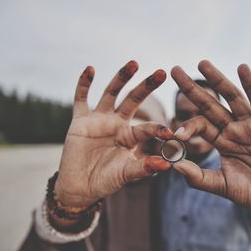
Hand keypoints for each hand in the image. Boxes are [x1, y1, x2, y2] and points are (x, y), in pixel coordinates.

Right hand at [55, 61, 172, 206]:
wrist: (80, 187)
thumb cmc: (106, 180)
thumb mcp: (127, 174)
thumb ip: (144, 168)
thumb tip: (167, 165)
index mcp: (131, 136)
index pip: (147, 128)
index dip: (157, 129)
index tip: (169, 133)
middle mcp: (117, 123)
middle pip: (133, 100)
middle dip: (147, 86)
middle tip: (162, 72)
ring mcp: (99, 120)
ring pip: (111, 93)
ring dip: (121, 78)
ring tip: (134, 63)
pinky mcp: (80, 121)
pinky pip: (81, 99)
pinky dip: (84, 84)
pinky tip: (90, 68)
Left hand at [171, 60, 250, 217]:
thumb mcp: (223, 185)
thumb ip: (199, 177)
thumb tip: (174, 166)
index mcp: (221, 142)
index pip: (200, 125)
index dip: (188, 126)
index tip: (176, 134)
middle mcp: (233, 129)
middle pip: (210, 105)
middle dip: (192, 88)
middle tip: (175, 70)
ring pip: (232, 97)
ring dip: (218, 80)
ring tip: (202, 64)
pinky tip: (242, 68)